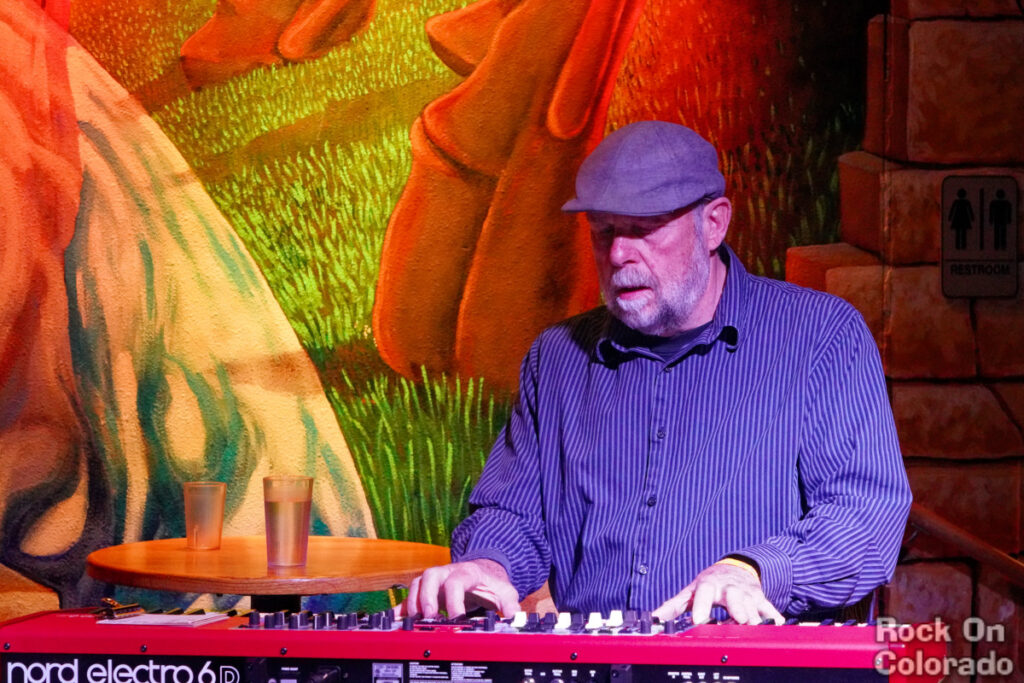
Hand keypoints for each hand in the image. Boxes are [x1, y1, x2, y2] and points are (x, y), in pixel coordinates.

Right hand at [400, 559, 519, 618]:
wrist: (482, 572)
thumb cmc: (491, 583)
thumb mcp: (505, 591)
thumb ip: (510, 604)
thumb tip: (514, 616)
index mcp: (467, 572)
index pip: (457, 581)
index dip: (454, 599)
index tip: (456, 618)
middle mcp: (447, 572)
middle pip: (430, 576)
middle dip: (427, 596)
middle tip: (428, 617)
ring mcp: (435, 580)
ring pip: (417, 583)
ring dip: (414, 602)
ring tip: (416, 621)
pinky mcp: (427, 590)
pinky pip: (411, 595)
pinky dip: (403, 606)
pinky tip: (397, 619)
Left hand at [652, 562, 783, 624]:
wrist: (735, 567)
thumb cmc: (710, 582)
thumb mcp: (691, 590)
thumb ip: (673, 605)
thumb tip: (655, 618)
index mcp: (710, 584)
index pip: (705, 591)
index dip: (701, 605)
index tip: (698, 619)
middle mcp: (730, 587)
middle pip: (735, 596)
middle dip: (737, 608)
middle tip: (738, 621)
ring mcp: (747, 593)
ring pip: (753, 604)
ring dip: (754, 617)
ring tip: (752, 628)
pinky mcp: (761, 599)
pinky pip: (770, 608)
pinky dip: (773, 616)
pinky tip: (776, 624)